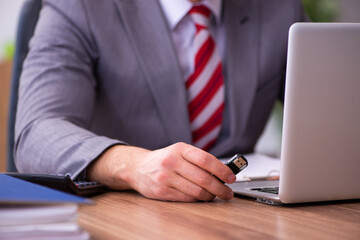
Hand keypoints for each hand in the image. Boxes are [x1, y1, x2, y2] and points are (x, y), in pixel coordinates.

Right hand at [87, 142, 235, 201]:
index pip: (206, 159)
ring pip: (197, 191)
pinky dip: (198, 199)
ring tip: (216, 195)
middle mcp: (172, 162)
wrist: (138, 167)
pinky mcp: (162, 191)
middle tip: (227, 192)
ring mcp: (166, 177)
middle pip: (203, 178)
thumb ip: (198, 160)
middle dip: (220, 187)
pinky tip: (202, 197)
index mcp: (180, 149)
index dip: (222, 170)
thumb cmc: (164, 160)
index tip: (231, 177)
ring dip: (210, 195)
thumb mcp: (179, 152)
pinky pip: (187, 198)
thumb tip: (222, 172)